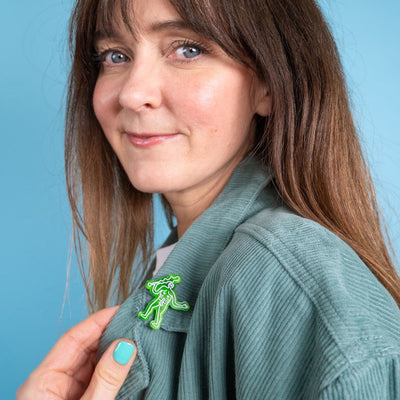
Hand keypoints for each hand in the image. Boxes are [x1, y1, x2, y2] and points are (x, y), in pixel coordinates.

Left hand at [17, 306, 135, 399]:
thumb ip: (106, 379)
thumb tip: (126, 346)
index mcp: (42, 381)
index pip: (73, 338)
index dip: (98, 321)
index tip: (122, 309)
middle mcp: (52, 382)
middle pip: (83, 347)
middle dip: (110, 333)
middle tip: (135, 322)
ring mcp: (64, 392)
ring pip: (92, 361)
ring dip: (114, 351)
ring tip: (136, 339)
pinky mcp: (77, 399)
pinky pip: (96, 376)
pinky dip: (113, 368)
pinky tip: (128, 360)